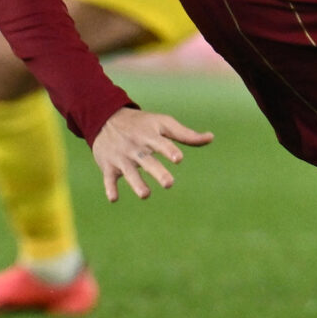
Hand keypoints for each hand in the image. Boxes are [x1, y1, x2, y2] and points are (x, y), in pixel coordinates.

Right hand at [89, 107, 213, 201]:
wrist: (105, 118)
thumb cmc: (142, 123)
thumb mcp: (163, 124)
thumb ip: (186, 134)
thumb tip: (211, 138)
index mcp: (149, 136)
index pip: (160, 143)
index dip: (169, 150)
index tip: (178, 159)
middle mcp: (135, 147)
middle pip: (146, 161)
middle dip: (157, 172)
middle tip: (169, 183)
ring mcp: (120, 157)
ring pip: (128, 172)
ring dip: (136, 183)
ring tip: (146, 195)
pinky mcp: (108, 166)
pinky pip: (108, 178)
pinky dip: (109, 188)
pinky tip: (114, 199)